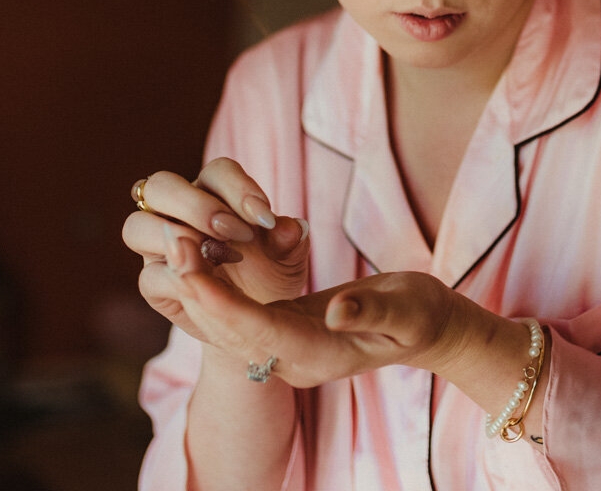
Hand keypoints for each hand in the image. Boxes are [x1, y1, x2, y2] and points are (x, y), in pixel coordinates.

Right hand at [123, 159, 310, 342]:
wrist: (258, 317)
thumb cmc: (271, 274)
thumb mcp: (289, 258)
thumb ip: (289, 240)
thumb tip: (290, 227)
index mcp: (214, 193)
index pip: (216, 172)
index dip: (238, 188)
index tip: (265, 217)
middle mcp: (178, 212)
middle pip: (162, 186)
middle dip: (198, 206)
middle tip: (236, 233)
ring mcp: (159, 247)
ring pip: (137, 225)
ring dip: (177, 238)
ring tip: (216, 257)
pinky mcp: (153, 284)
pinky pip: (149, 276)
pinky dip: (176, 278)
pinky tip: (207, 287)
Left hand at [164, 240, 471, 388]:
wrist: (429, 330)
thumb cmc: (423, 315)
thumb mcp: (408, 310)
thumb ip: (372, 311)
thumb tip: (337, 310)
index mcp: (320, 356)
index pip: (260, 332)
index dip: (223, 302)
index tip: (192, 269)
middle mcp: (294, 359)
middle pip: (233, 330)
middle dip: (198, 289)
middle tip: (170, 242)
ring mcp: (287, 348)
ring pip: (229, 323)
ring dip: (200, 286)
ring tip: (174, 242)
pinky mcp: (285, 329)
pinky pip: (239, 314)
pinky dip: (216, 287)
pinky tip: (198, 254)